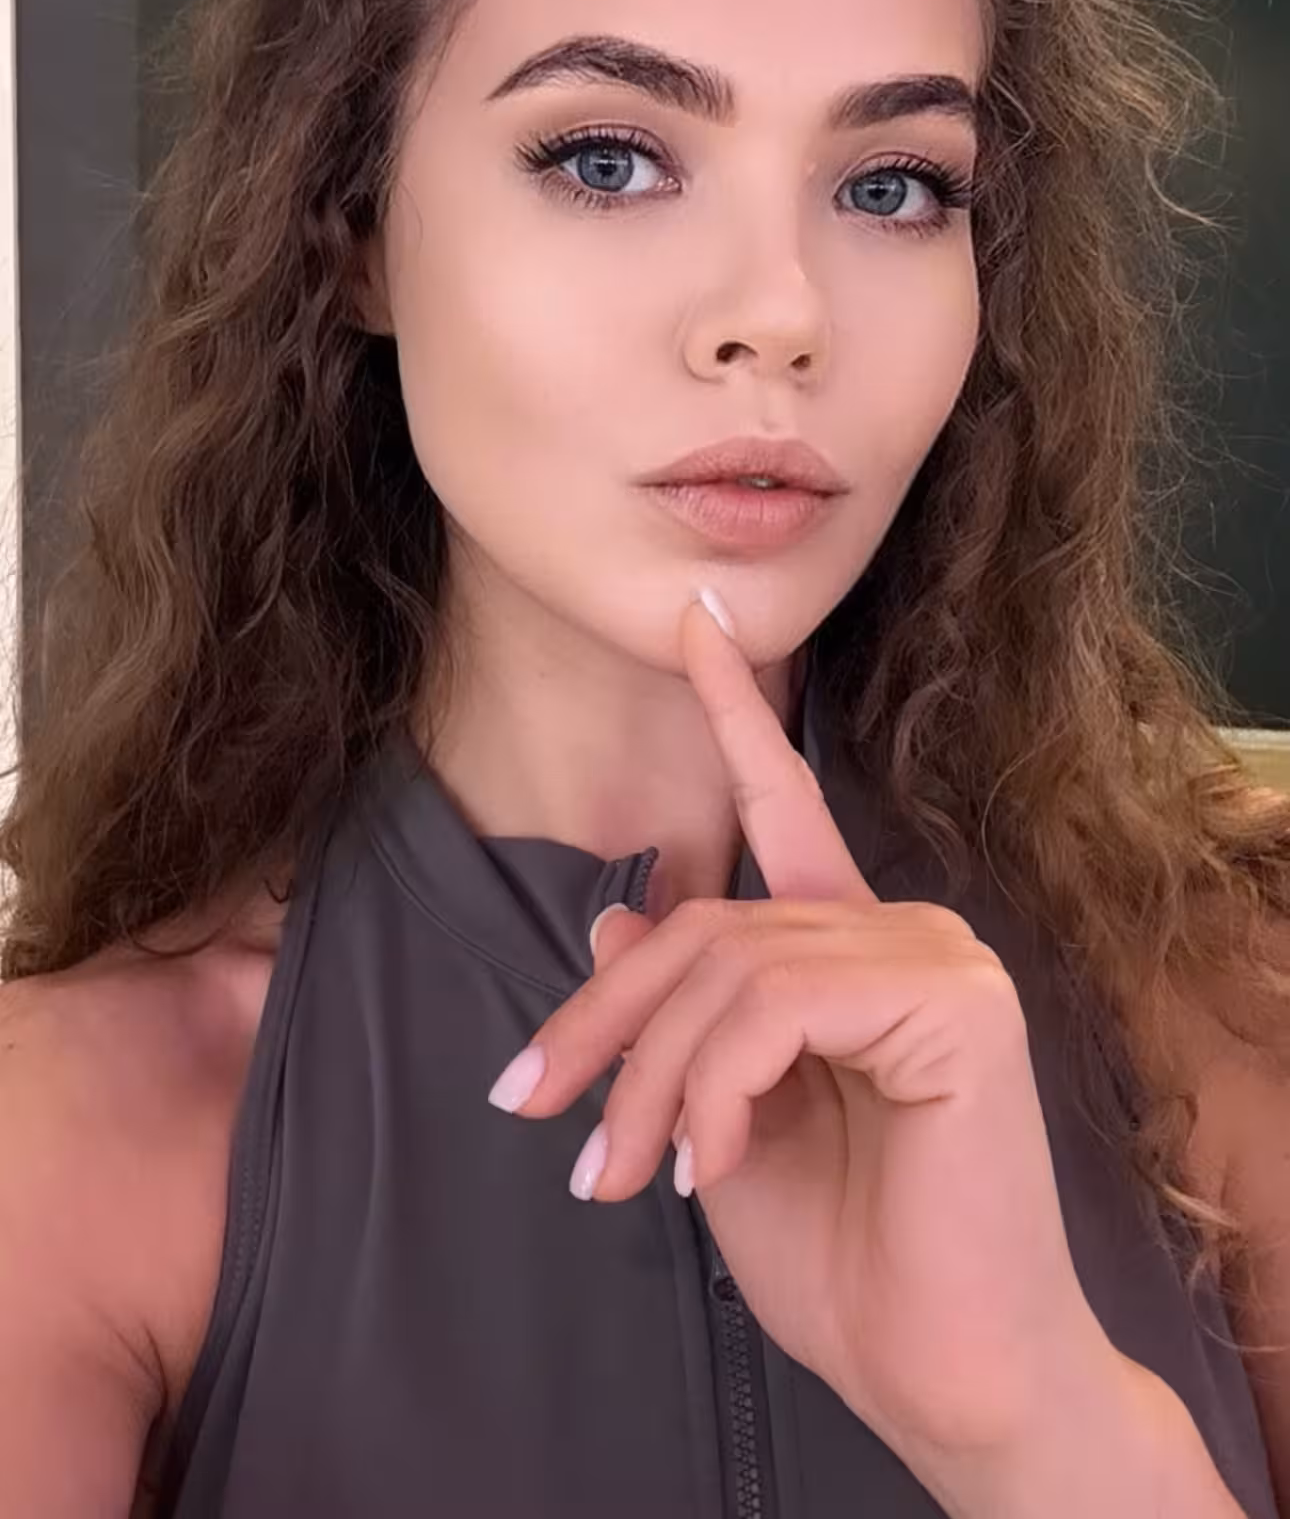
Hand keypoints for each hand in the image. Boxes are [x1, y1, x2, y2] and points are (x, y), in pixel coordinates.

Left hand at [488, 592, 1124, 1475]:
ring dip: (651, 1075)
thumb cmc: (846, 1265)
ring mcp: (937, 957)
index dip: (736, 713)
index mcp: (853, 953)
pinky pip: (778, 1000)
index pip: (785, 809)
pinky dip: (715, 1084)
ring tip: (627, 1174)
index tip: (696, 621)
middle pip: (707, 924)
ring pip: (730, 962)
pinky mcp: (954, 1000)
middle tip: (537, 1109)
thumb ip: (682, 1026)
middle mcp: (902, 932)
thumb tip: (618, 922)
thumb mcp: (718, 1130)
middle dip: (602, 1020)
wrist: (948, 1380)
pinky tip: (709, 1161)